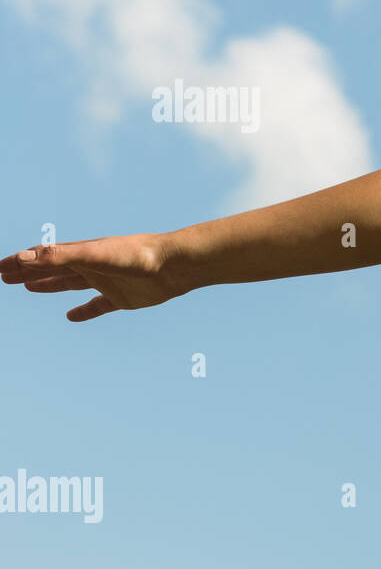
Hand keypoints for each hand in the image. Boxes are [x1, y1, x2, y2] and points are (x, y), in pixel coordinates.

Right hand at [0, 233, 185, 321]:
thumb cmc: (136, 255)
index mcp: (81, 253)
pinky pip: (98, 306)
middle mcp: (91, 265)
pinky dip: (83, 311)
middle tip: (4, 277)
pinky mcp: (123, 298)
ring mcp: (107, 281)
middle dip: (28, 271)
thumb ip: (58, 257)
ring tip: (28, 287)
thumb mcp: (92, 255)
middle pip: (52, 268)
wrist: (175, 266)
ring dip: (48, 285)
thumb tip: (22, 257)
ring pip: (70, 283)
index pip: (43, 256)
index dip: (20, 262)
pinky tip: (71, 316)